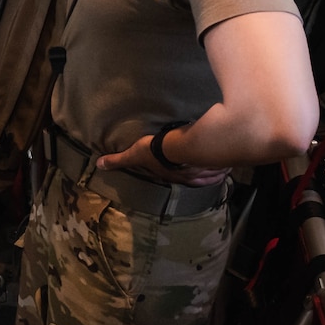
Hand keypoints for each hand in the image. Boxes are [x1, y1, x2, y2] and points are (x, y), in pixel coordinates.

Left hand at [97, 133, 230, 187]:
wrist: (182, 145)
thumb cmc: (157, 152)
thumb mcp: (134, 154)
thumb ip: (118, 160)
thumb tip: (98, 165)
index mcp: (173, 178)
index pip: (176, 178)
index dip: (176, 174)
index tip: (178, 169)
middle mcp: (191, 179)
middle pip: (195, 177)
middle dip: (197, 171)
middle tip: (198, 163)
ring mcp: (207, 172)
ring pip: (211, 173)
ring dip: (212, 168)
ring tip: (213, 160)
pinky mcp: (219, 163)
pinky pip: (223, 167)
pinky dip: (223, 164)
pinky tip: (225, 158)